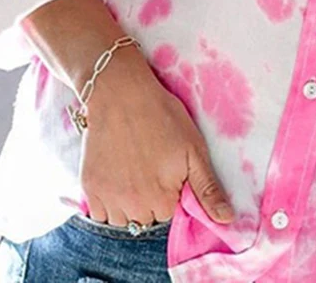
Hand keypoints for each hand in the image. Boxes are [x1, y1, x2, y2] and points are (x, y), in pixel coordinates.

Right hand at [78, 54, 235, 227]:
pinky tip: (116, 173)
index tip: (167, 171)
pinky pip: (98, 212)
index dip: (170, 193)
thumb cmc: (162, 117)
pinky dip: (106, 199)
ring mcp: (107, 199)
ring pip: (120, 219)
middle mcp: (133, 208)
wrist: (122, 95)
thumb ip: (208, 190)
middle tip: (150, 165)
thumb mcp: (194, 150)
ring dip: (127, 203)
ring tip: (133, 169)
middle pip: (144, 220)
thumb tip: (227, 220)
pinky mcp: (88, 189)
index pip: (169, 217)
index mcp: (162, 201)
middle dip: (149, 200)